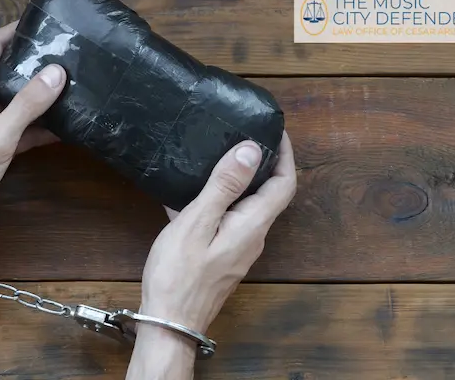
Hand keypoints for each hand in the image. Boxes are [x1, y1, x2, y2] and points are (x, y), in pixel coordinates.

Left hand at [0, 22, 65, 251]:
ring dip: (38, 96)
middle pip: (5, 71)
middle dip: (33, 62)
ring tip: (72, 87)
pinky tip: (63, 128)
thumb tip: (56, 71)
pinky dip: (37, 127)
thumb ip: (27, 105)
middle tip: (68, 54)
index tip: (44, 24)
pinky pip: (17, 129)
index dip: (15, 31)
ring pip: (14, 102)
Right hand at [127, 133, 295, 378]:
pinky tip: (184, 199)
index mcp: (252, 225)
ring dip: (234, 183)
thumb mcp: (197, 223)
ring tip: (211, 160)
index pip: (284, 184)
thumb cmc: (179, 273)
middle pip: (268, 195)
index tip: (275, 130)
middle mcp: (252, 238)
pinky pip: (225, 222)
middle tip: (239, 137)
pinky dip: (214, 204)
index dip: (286, 155)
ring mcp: (237, 251)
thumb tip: (251, 150)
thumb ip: (224, 186)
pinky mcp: (221, 259)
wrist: (168, 324)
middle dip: (260, 164)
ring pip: (244, 208)